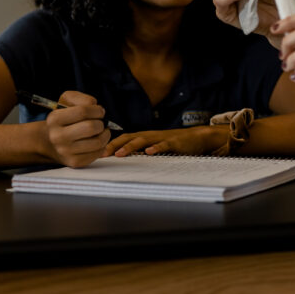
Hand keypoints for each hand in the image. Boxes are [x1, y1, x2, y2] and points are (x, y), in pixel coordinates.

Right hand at [42, 91, 109, 166]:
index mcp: (54, 119)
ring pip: (97, 142)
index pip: (82, 111)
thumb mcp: (66, 102)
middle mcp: (58, 136)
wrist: (50, 142)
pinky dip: (102, 146)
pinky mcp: (74, 162)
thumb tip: (94, 104)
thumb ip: (81, 98)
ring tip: (101, 131)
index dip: (97, 110)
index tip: (100, 111)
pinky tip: (96, 141)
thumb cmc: (63, 119)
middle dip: (101, 123)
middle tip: (100, 122)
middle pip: (91, 127)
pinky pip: (98, 153)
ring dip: (105, 134)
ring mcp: (65, 151)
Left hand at [104, 127, 224, 156]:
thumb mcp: (155, 146)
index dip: (111, 144)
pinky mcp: (174, 142)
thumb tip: (122, 158)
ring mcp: (162, 138)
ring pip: (143, 140)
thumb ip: (141, 150)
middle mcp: (150, 135)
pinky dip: (156, 148)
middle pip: (129, 137)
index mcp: (145, 137)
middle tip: (103, 153)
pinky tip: (149, 152)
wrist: (197, 137)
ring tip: (120, 154)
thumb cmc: (174, 143)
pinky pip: (164, 144)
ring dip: (130, 146)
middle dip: (115, 145)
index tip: (98, 153)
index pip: (124, 138)